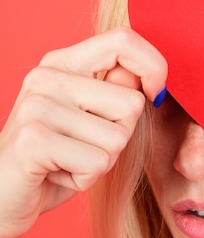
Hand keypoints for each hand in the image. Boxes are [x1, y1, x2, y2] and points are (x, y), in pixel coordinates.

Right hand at [0, 27, 166, 237]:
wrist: (0, 197)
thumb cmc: (54, 160)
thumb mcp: (90, 120)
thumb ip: (115, 92)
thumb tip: (149, 77)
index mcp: (63, 64)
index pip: (123, 40)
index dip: (154, 66)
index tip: (154, 94)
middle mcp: (48, 77)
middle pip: (132, 103)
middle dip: (120, 137)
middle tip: (83, 147)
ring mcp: (38, 106)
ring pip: (117, 139)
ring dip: (102, 163)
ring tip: (67, 161)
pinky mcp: (34, 140)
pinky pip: (97, 163)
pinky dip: (85, 180)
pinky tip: (57, 175)